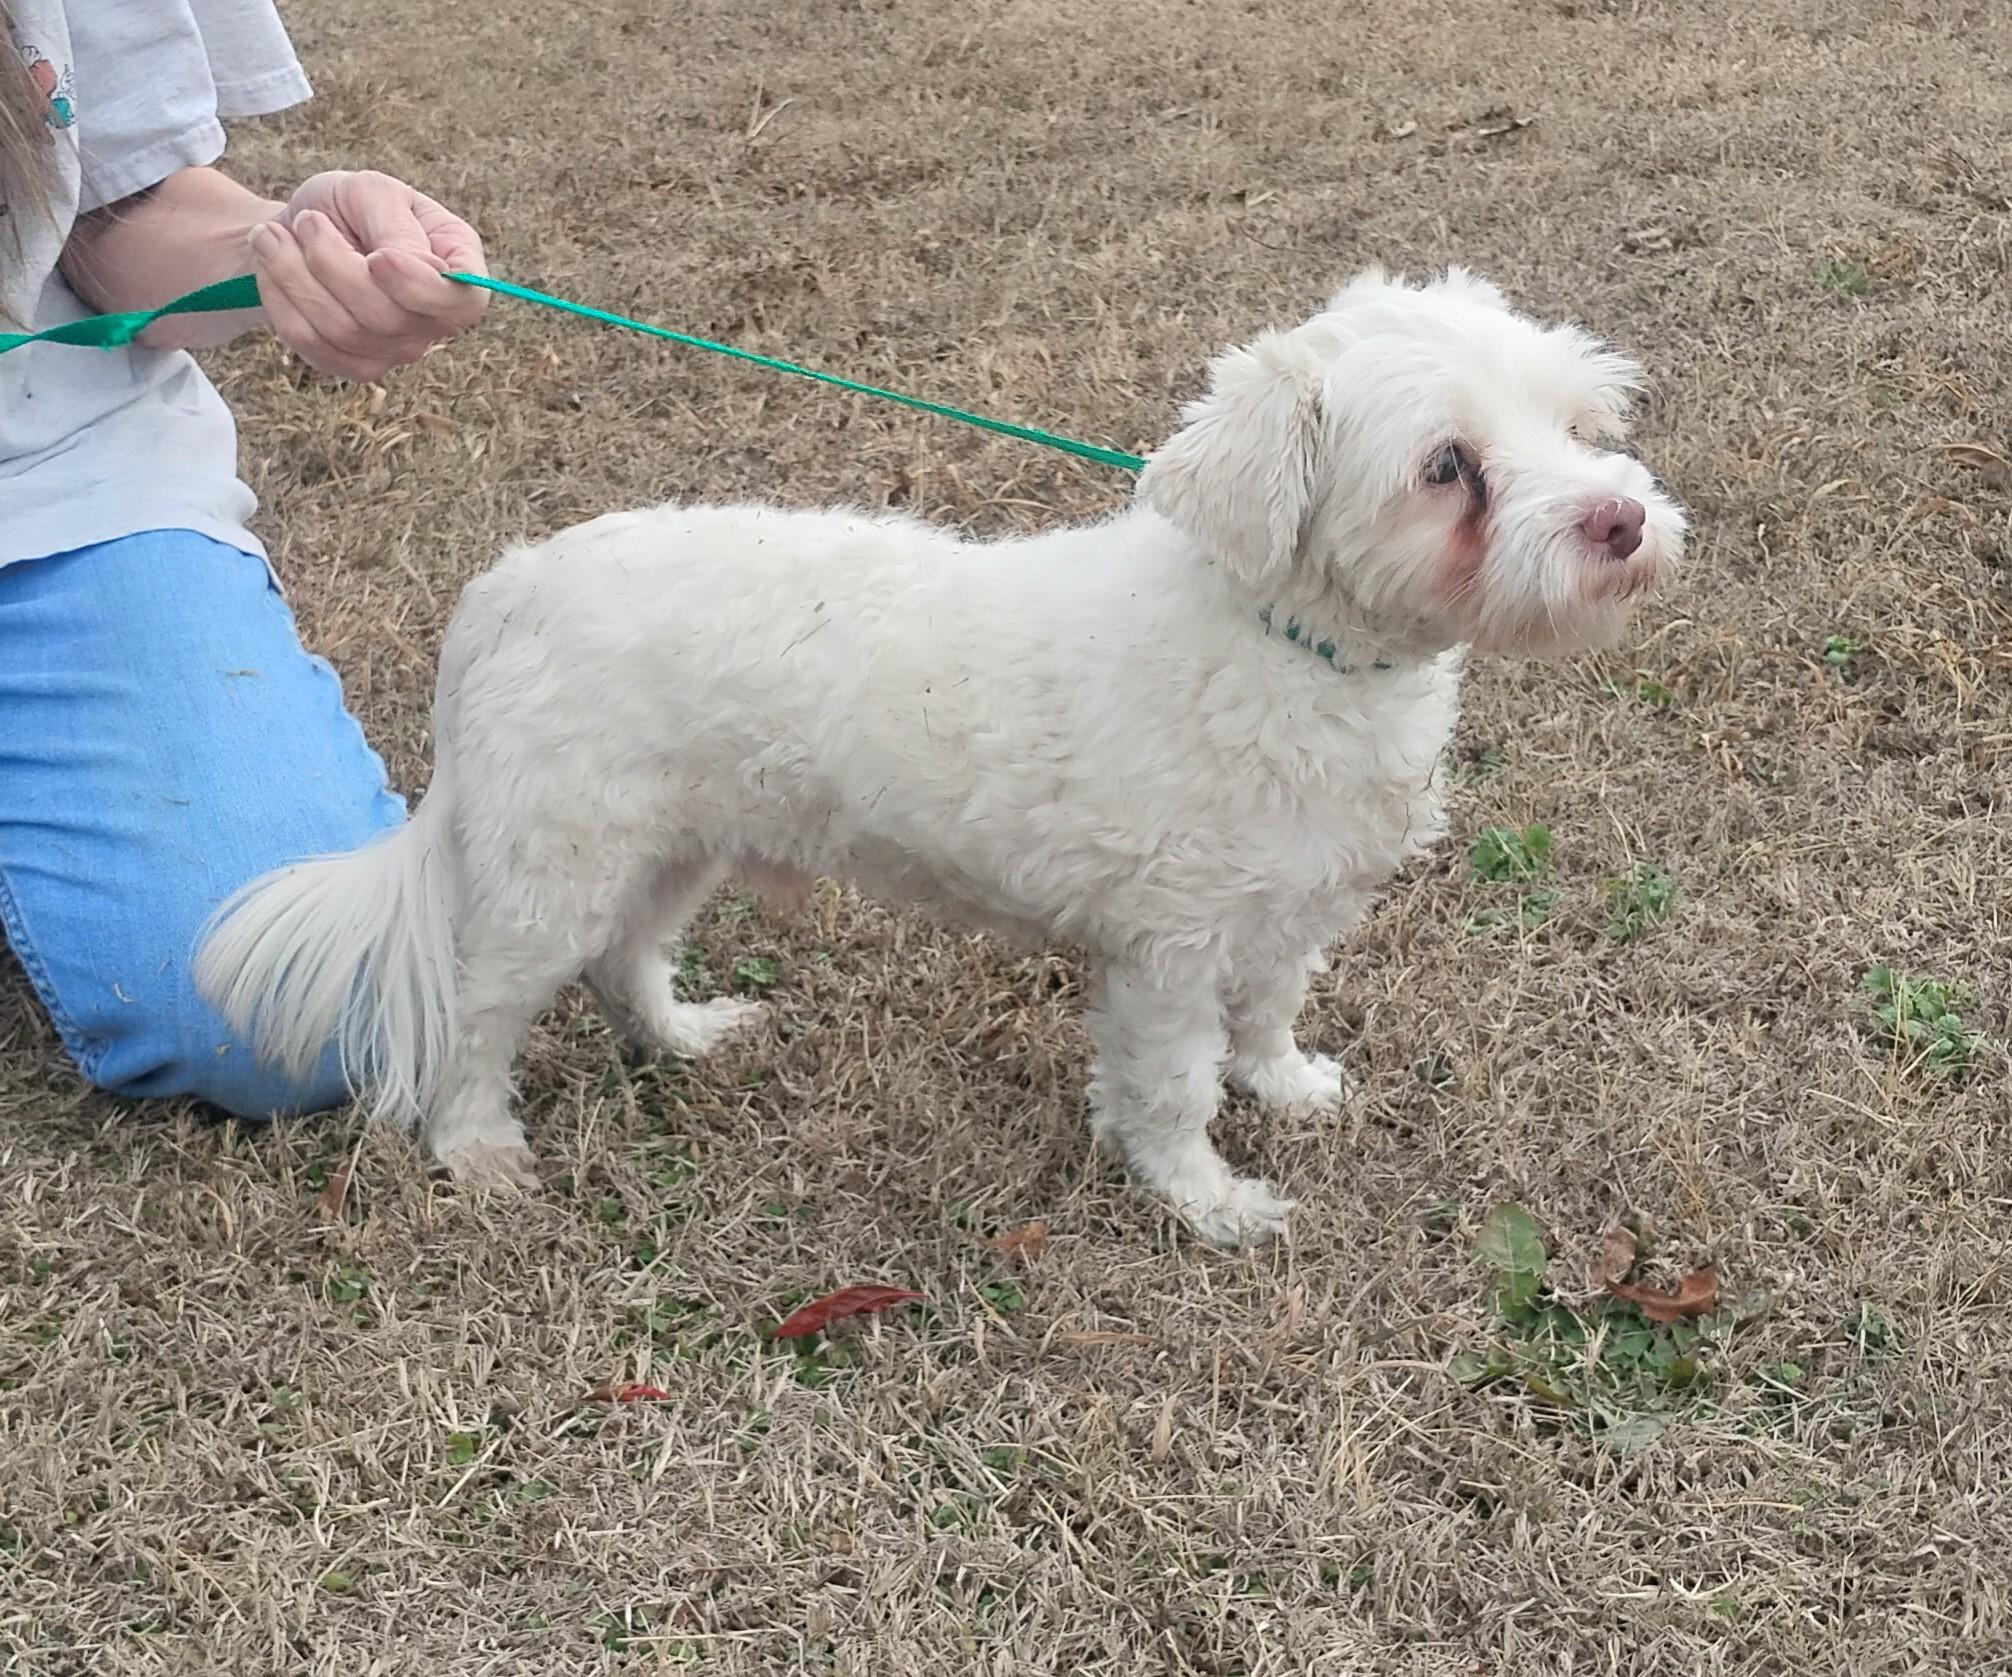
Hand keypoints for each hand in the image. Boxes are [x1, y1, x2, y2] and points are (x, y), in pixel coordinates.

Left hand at [250, 170, 488, 381]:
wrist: (299, 233)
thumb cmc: (345, 208)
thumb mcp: (372, 193)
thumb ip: (399, 228)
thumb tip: (422, 269)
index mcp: (458, 267)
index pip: (463, 302)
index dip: (418, 289)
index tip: (377, 258)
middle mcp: (437, 318)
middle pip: (390, 319)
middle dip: (332, 265)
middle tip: (307, 221)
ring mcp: (399, 349)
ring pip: (345, 331)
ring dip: (295, 275)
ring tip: (273, 237)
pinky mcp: (356, 365)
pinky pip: (312, 343)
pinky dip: (282, 298)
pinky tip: (274, 268)